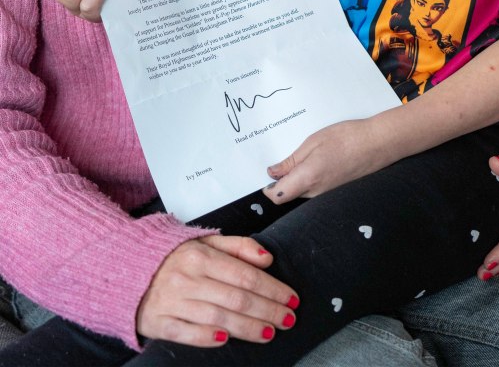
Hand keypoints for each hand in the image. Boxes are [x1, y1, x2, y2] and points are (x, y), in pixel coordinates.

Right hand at [137, 234, 298, 347]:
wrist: (125, 267)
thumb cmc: (172, 256)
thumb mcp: (205, 240)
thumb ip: (238, 247)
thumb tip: (267, 258)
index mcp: (201, 255)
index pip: (245, 275)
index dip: (272, 288)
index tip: (291, 298)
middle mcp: (188, 277)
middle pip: (237, 298)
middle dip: (268, 310)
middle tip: (289, 319)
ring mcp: (172, 301)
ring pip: (218, 317)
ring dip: (248, 327)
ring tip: (270, 332)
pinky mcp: (159, 322)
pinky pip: (186, 333)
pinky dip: (207, 337)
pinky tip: (227, 339)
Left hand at [263, 119, 383, 202]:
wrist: (378, 144)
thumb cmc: (347, 138)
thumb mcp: (313, 142)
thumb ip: (291, 161)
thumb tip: (273, 173)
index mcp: (307, 178)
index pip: (277, 196)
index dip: (268, 187)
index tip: (268, 173)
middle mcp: (316, 192)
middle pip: (288, 194)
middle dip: (282, 181)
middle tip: (284, 159)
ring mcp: (327, 194)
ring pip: (301, 192)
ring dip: (297, 179)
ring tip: (304, 156)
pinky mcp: (335, 192)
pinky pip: (315, 190)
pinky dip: (310, 179)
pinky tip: (318, 161)